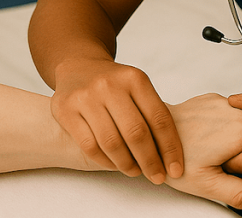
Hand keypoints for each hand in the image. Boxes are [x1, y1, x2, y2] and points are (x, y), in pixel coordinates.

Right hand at [49, 57, 182, 184]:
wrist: (78, 66)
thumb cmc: (114, 83)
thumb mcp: (137, 86)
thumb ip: (151, 113)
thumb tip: (169, 155)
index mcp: (135, 79)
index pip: (159, 118)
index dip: (170, 147)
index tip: (176, 169)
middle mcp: (110, 85)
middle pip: (136, 133)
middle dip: (150, 161)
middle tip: (157, 177)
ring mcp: (86, 97)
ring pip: (112, 143)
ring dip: (127, 164)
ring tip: (135, 171)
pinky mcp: (65, 110)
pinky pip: (89, 146)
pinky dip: (105, 161)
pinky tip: (114, 164)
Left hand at [166, 94, 241, 216]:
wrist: (147, 138)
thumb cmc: (175, 164)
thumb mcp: (210, 186)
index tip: (232, 173)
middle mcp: (238, 111)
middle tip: (218, 164)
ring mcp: (224, 101)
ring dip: (236, 140)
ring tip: (210, 151)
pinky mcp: (213, 97)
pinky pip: (230, 116)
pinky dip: (224, 128)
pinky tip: (204, 138)